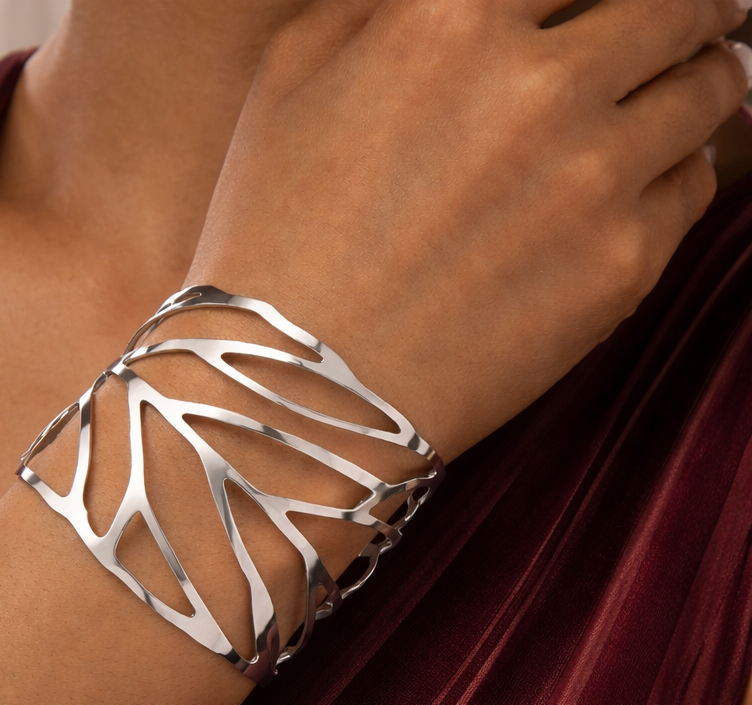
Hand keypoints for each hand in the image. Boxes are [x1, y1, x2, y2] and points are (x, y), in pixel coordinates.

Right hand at [187, 0, 749, 460]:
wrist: (298, 392)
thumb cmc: (273, 243)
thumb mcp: (287, 82)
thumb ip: (381, 6)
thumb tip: (472, 2)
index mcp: (452, 20)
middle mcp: (541, 85)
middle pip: (675, 6)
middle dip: (692, 8)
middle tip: (705, 16)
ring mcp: (593, 178)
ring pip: (705, 92)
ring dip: (703, 79)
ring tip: (691, 88)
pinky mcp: (622, 266)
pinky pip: (691, 189)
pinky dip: (678, 174)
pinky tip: (642, 184)